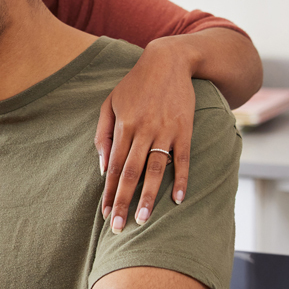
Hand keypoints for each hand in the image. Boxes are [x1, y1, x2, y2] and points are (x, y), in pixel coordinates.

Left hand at [95, 40, 194, 232]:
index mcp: (123, 126)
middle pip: (132, 173)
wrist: (168, 61)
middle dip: (125, 201)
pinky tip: (178, 199)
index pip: (115, 167)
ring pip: (156, 169)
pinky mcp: (185, 129)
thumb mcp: (110, 104)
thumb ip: (104, 135)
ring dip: (149, 196)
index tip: (105, 214)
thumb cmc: (134, 85)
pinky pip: (182, 158)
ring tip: (144, 220)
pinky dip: (181, 179)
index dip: (109, 192)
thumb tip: (104, 167)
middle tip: (119, 227)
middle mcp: (143, 130)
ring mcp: (165, 130)